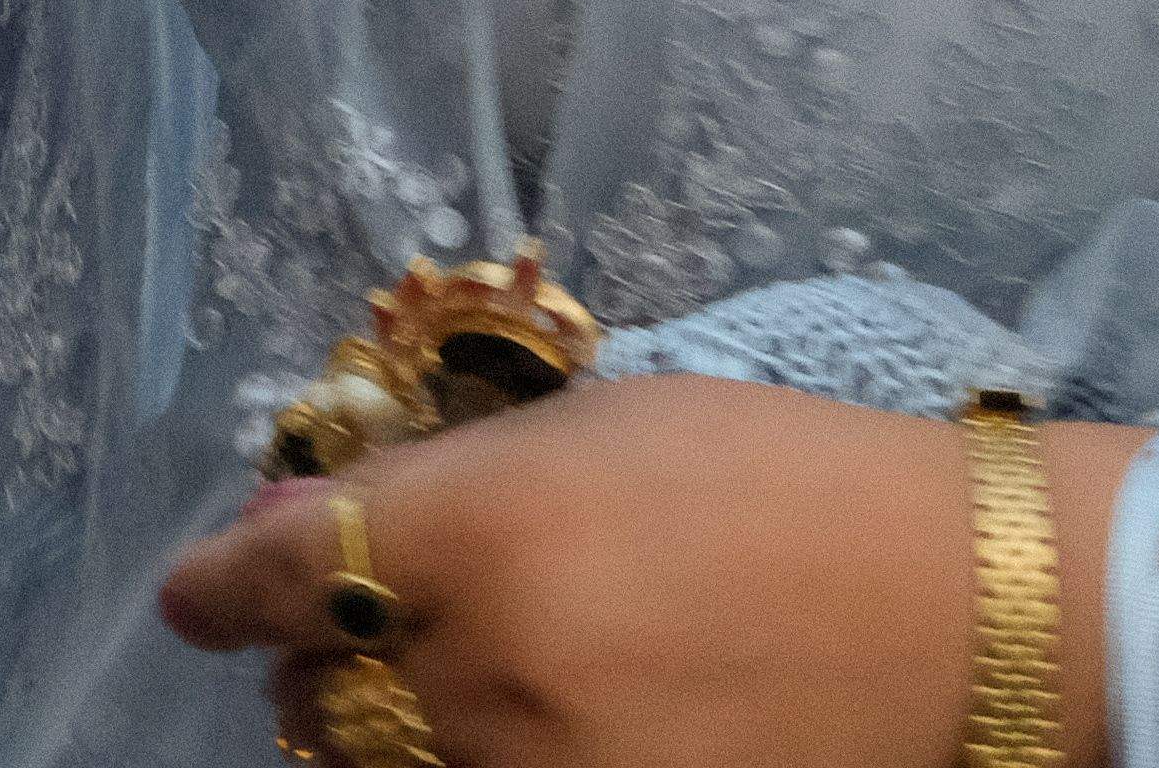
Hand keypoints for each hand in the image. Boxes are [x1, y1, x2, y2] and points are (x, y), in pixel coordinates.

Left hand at [152, 380, 1140, 767]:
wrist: (963, 613)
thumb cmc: (785, 479)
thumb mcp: (604, 425)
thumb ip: (448, 478)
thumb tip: (303, 522)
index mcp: (482, 528)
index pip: (282, 573)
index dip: (219, 587)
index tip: (195, 595)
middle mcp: (488, 668)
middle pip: (323, 691)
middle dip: (327, 654)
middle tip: (363, 623)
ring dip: (392, 726)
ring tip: (467, 677)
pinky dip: (474, 766)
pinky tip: (526, 723)